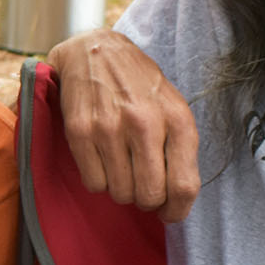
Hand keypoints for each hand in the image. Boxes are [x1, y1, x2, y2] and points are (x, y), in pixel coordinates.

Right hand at [48, 28, 199, 219]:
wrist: (97, 52)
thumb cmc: (140, 87)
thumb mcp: (173, 109)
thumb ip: (180, 152)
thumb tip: (175, 203)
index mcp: (177, 119)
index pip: (184, 186)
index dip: (177, 211)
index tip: (168, 212)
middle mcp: (145, 123)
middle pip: (150, 195)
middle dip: (146, 200)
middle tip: (142, 186)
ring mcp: (110, 128)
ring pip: (120, 193)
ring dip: (121, 189)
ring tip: (121, 166)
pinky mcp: (80, 132)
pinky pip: (94, 183)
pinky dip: (98, 179)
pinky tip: (101, 158)